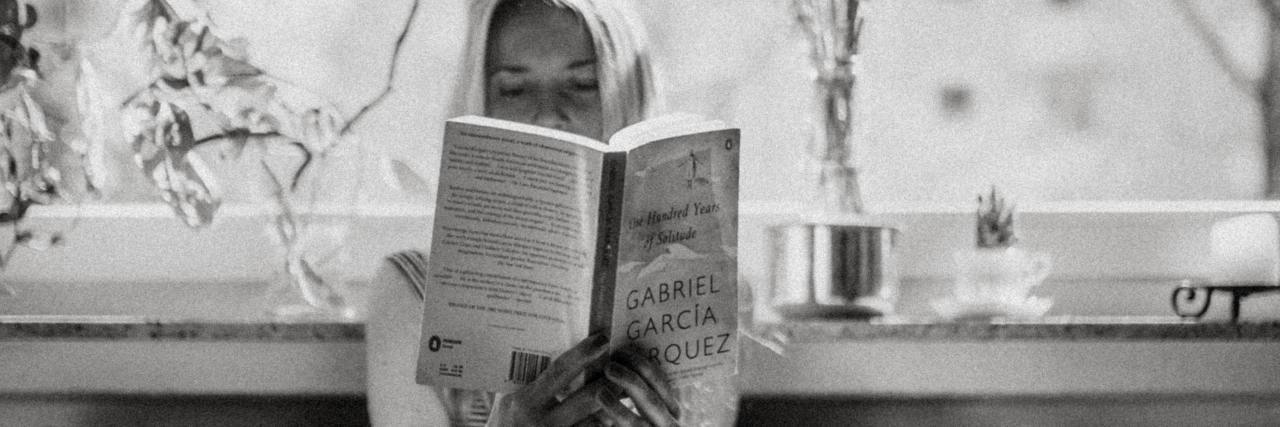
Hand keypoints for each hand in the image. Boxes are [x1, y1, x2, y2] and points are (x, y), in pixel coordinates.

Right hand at [489, 335, 680, 426]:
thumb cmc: (500, 424)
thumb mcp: (504, 401)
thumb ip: (520, 378)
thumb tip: (536, 342)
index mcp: (524, 401)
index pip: (559, 372)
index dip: (582, 354)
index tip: (602, 339)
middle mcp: (540, 421)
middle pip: (586, 397)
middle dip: (609, 381)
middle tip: (626, 364)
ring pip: (595, 421)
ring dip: (613, 406)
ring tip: (627, 390)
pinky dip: (604, 424)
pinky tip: (614, 417)